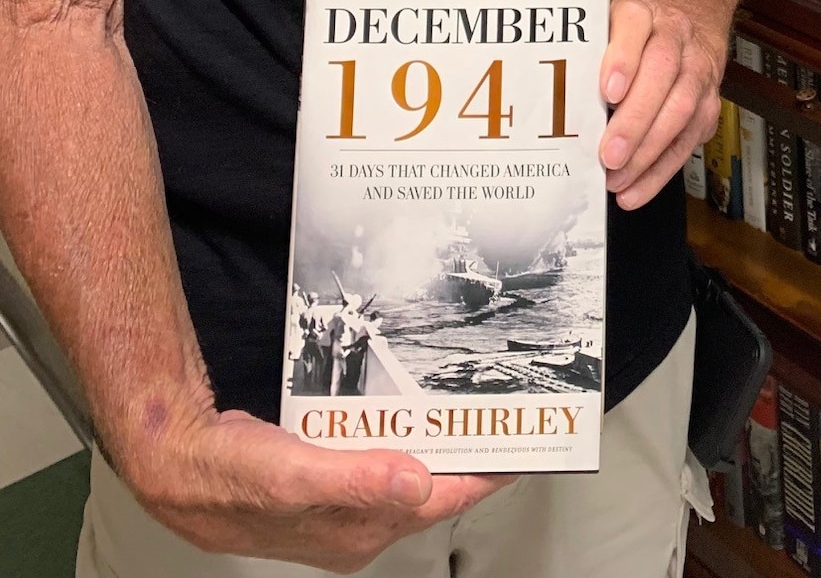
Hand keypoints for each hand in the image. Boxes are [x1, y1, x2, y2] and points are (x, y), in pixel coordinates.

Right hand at [124, 408, 511, 572]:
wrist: (178, 466)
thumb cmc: (229, 478)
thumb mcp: (294, 476)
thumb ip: (356, 480)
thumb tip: (417, 483)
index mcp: (358, 529)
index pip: (441, 500)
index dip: (484, 474)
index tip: (521, 446)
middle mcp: (356, 524)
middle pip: (432, 489)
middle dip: (471, 457)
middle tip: (507, 420)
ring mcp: (342, 505)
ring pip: (408, 474)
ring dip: (440, 445)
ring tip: (473, 413)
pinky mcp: (327, 483)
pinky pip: (380, 460)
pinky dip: (403, 438)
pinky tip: (411, 415)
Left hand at [598, 0, 722, 210]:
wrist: (680, 35)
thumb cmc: (623, 36)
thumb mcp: (597, 15)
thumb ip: (567, 3)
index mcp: (641, 12)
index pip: (635, 23)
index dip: (624, 55)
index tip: (606, 91)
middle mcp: (675, 37)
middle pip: (664, 72)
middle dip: (636, 117)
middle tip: (607, 153)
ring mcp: (697, 72)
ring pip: (682, 108)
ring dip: (649, 149)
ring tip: (616, 177)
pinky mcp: (706, 107)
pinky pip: (689, 141)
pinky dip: (660, 171)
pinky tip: (632, 192)